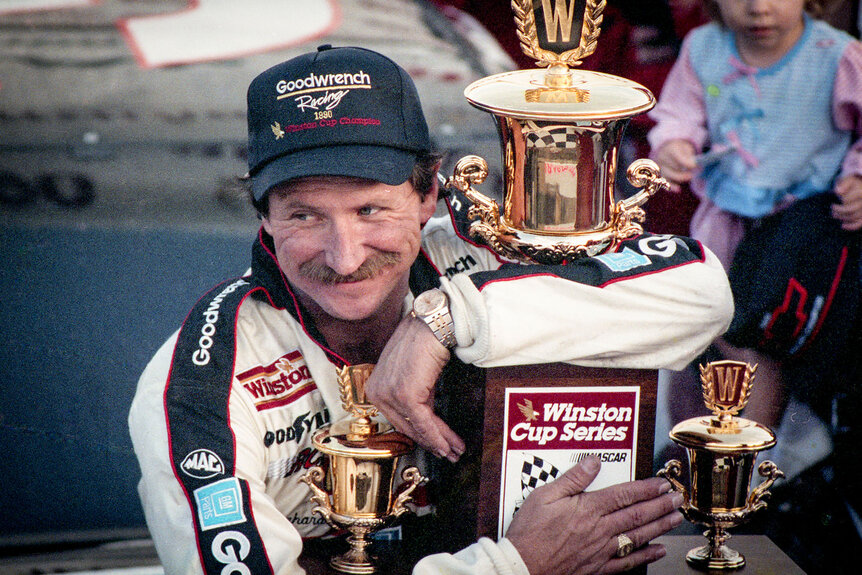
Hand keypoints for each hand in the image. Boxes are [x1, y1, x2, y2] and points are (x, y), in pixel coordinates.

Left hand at [365, 315, 464, 461]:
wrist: (432, 324)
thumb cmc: (423, 340)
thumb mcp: (413, 373)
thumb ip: (415, 395)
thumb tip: (426, 418)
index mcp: (375, 386)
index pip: (398, 418)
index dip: (419, 434)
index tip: (435, 444)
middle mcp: (377, 391)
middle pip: (407, 426)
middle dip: (431, 442)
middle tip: (447, 452)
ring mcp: (389, 394)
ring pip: (417, 427)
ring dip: (439, 442)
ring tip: (454, 451)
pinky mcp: (405, 395)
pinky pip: (424, 422)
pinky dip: (438, 436)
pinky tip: (449, 444)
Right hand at [505, 457, 683, 574]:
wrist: (523, 565)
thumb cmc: (530, 532)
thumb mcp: (544, 495)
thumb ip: (572, 479)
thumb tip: (593, 462)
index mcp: (588, 509)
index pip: (624, 494)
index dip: (646, 488)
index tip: (662, 483)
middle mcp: (599, 529)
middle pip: (637, 514)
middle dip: (660, 505)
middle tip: (677, 498)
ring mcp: (600, 550)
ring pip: (637, 536)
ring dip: (659, 526)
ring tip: (675, 518)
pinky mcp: (597, 567)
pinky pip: (627, 561)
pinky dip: (645, 556)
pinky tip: (658, 550)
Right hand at [653, 140, 696, 191]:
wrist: (669, 150)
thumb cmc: (681, 150)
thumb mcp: (686, 149)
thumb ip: (689, 157)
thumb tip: (694, 166)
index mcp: (670, 149)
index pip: (677, 156)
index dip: (686, 162)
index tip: (694, 166)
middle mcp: (662, 157)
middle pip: (673, 166)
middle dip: (684, 169)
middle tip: (695, 171)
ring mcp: (660, 167)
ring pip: (669, 174)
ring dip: (680, 177)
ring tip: (690, 176)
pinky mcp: (660, 175)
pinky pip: (664, 181)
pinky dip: (671, 186)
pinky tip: (678, 189)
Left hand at [832, 175, 861, 230]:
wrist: (859, 183)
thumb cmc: (851, 180)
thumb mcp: (847, 177)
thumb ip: (843, 183)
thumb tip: (837, 192)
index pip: (849, 199)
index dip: (841, 200)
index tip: (836, 199)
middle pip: (852, 209)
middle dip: (839, 211)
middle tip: (832, 208)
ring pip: (854, 217)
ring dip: (842, 217)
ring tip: (834, 214)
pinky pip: (860, 223)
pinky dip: (852, 226)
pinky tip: (842, 226)